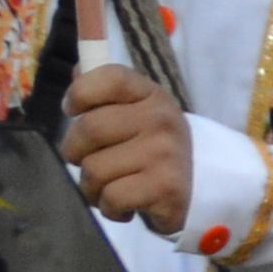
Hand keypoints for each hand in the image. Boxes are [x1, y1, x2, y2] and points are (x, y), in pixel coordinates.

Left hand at [64, 64, 192, 236]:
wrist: (198, 192)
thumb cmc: (152, 149)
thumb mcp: (134, 113)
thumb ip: (104, 90)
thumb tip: (79, 62)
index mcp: (151, 95)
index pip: (110, 77)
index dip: (80, 93)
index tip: (73, 111)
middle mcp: (161, 119)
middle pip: (89, 129)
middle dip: (75, 152)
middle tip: (89, 162)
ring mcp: (165, 153)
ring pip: (94, 170)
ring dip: (91, 187)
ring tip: (109, 188)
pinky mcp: (166, 188)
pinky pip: (111, 198)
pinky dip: (109, 209)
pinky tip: (124, 206)